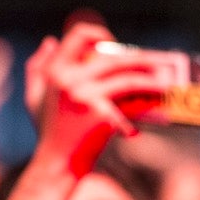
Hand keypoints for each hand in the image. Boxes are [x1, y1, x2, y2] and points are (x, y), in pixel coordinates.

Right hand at [26, 22, 165, 176]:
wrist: (56, 164)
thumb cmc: (49, 133)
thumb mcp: (34, 98)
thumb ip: (37, 69)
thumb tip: (50, 41)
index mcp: (55, 71)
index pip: (79, 35)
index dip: (99, 35)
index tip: (113, 44)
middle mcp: (69, 80)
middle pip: (113, 57)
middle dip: (138, 59)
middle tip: (155, 64)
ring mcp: (86, 96)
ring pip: (128, 77)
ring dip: (150, 79)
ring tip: (165, 84)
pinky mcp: (101, 114)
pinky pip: (130, 104)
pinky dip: (145, 105)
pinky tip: (159, 109)